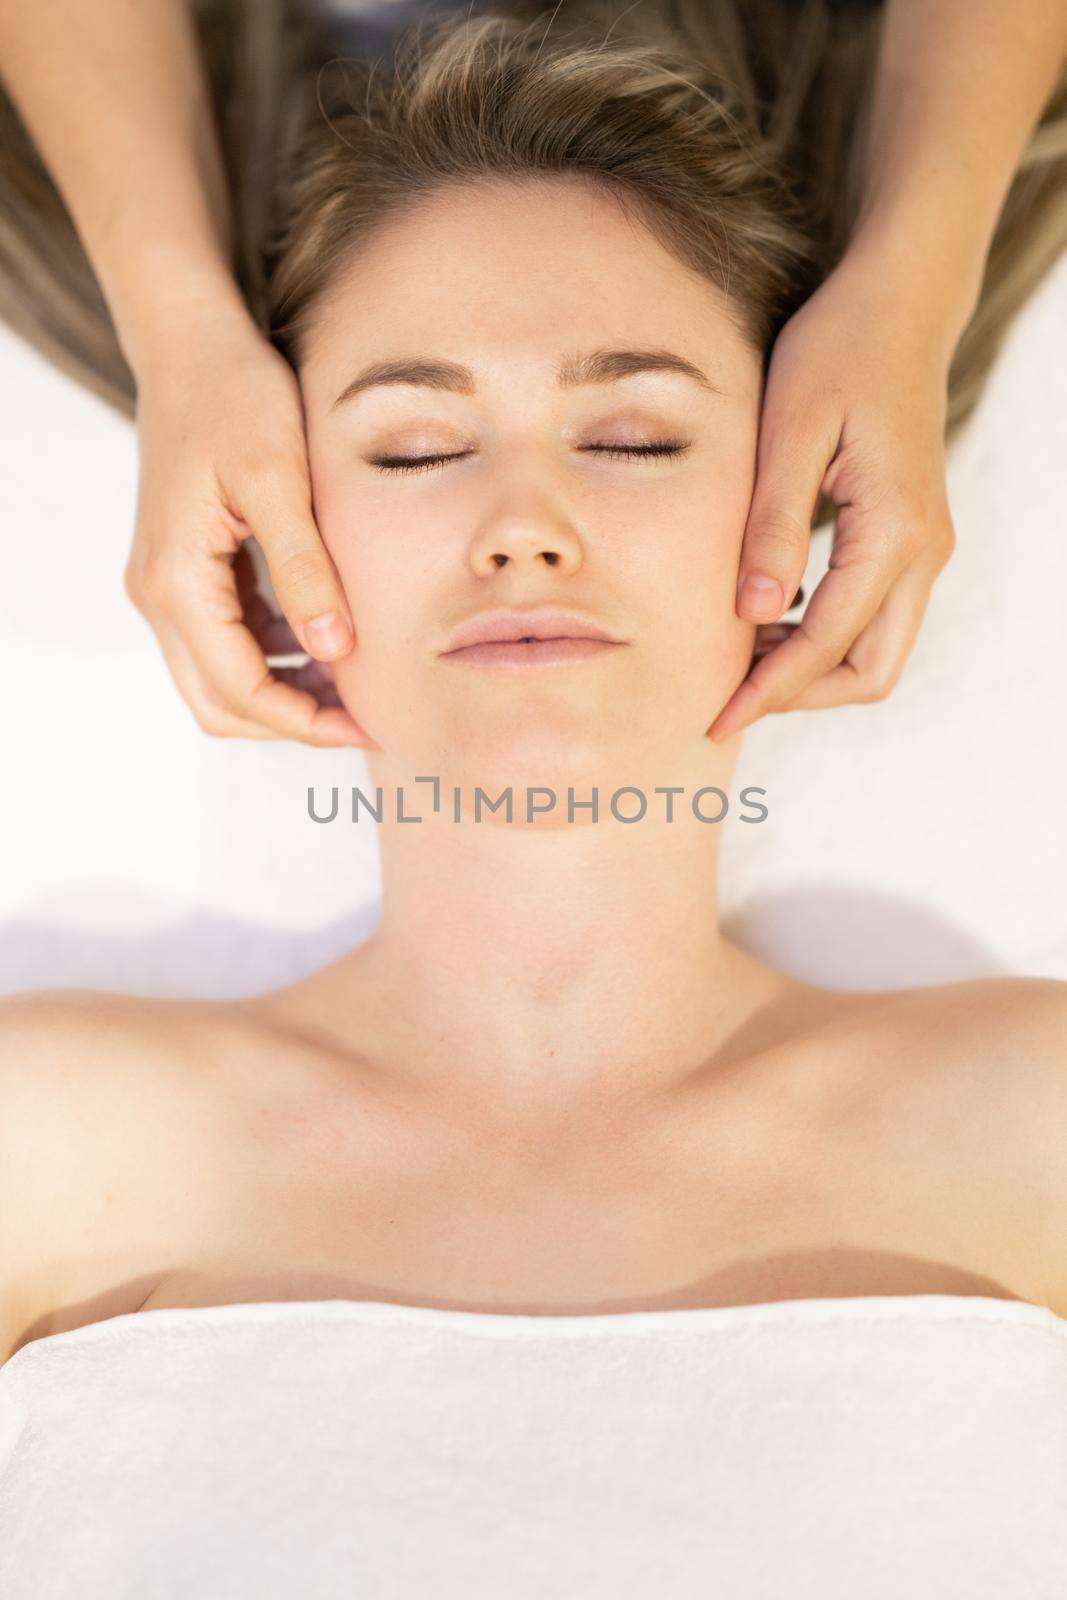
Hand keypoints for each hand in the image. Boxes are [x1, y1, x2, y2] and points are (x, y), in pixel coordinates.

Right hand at [123, 307, 369, 743]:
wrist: (191, 346)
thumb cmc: (236, 397)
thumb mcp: (278, 479)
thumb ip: (306, 570)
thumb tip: (336, 651)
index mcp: (177, 581)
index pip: (240, 689)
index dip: (305, 722)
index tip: (370, 726)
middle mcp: (158, 594)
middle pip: (218, 704)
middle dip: (291, 722)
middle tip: (365, 720)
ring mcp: (165, 584)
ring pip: (218, 679)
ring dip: (283, 693)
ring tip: (356, 686)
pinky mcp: (183, 570)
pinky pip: (223, 640)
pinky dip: (273, 657)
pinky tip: (327, 641)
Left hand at [707, 251, 957, 740]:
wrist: (899, 307)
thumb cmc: (836, 353)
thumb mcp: (789, 432)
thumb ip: (772, 526)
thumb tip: (753, 616)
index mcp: (895, 530)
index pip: (827, 644)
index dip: (768, 690)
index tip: (714, 718)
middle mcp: (924, 551)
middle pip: (870, 673)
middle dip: (797, 698)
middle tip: (723, 700)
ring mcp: (926, 548)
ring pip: (876, 653)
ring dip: (809, 670)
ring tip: (733, 658)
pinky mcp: (912, 540)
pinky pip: (873, 618)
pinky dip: (822, 638)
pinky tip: (763, 618)